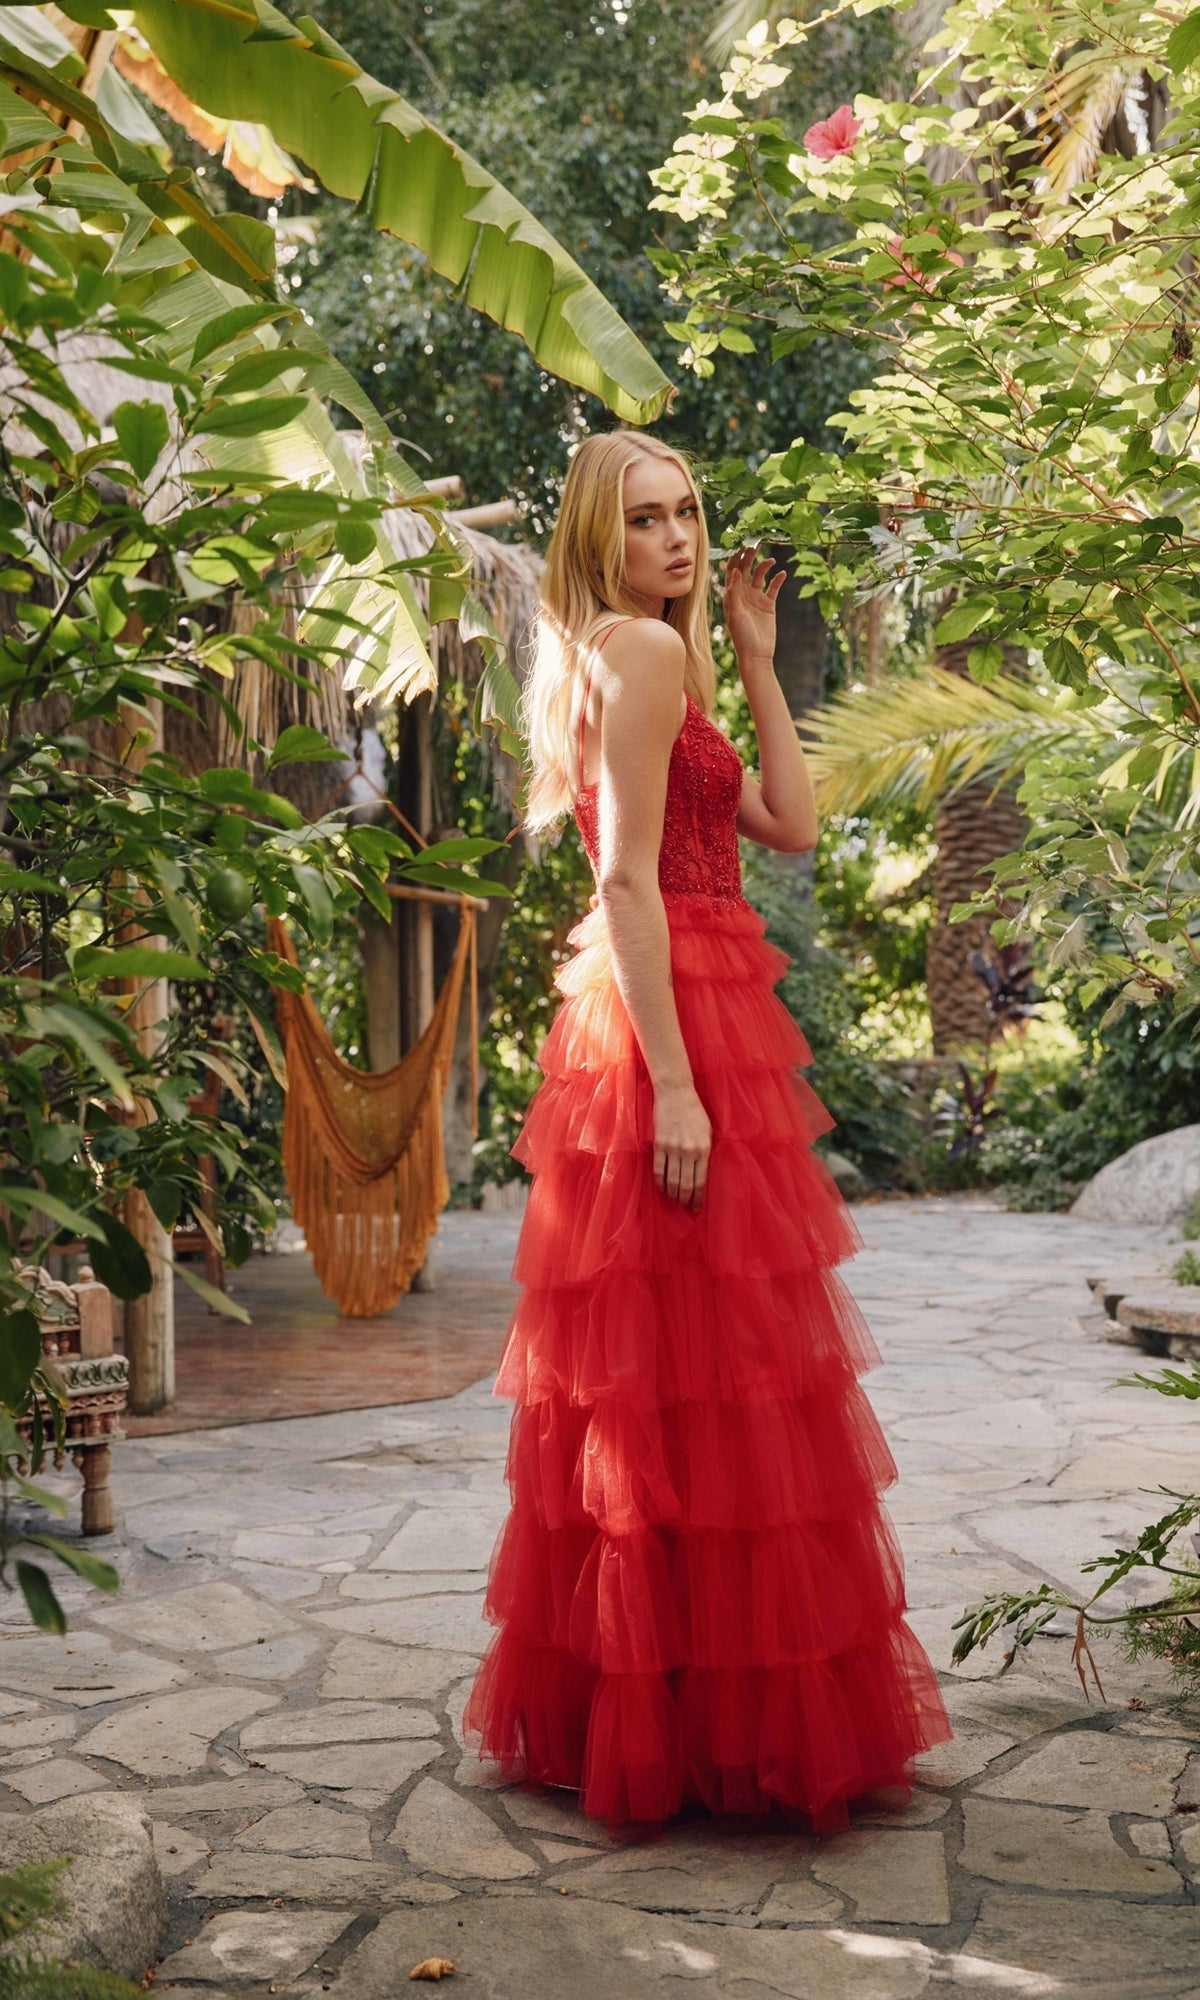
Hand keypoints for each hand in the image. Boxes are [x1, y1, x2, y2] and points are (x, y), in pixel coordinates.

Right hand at [652, 1080, 710, 1210]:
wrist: (676, 1093)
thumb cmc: (694, 1111)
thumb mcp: (707, 1130)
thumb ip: (705, 1151)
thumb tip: (702, 1172)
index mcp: (704, 1149)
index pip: (701, 1181)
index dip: (698, 1198)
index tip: (696, 1207)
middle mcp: (689, 1151)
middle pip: (686, 1185)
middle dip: (685, 1200)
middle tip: (685, 1207)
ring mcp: (673, 1148)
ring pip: (672, 1180)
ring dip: (673, 1194)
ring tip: (674, 1200)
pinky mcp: (659, 1145)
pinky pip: (659, 1170)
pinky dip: (660, 1182)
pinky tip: (662, 1188)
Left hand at [723, 545, 785, 672]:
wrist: (757, 654)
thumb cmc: (742, 636)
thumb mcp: (736, 614)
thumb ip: (735, 593)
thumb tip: (736, 571)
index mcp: (732, 595)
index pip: (732, 571)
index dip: (735, 558)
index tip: (742, 546)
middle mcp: (743, 593)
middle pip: (746, 569)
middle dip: (750, 556)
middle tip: (756, 544)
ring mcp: (756, 598)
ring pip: (760, 575)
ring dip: (765, 566)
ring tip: (771, 561)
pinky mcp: (769, 604)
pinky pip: (774, 587)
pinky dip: (778, 579)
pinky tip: (783, 573)